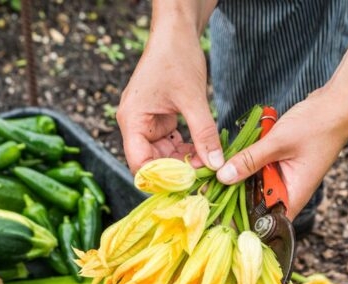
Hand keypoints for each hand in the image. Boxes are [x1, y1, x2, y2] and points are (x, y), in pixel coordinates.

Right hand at [117, 11, 221, 174]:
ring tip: (208, 165)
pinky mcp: (160, 122)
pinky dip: (187, 151)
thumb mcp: (193, 99)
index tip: (186, 186)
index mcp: (133, 120)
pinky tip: (204, 153)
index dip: (161, 179)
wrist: (176, 33)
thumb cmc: (176, 57)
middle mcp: (136, 126)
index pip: (139, 163)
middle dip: (176, 172)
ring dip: (184, 163)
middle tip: (203, 178)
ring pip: (164, 156)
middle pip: (152, 162)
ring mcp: (148, 124)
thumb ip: (203, 134)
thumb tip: (215, 163)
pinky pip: (172, 145)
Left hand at [216, 40, 347, 218]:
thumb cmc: (317, 125)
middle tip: (210, 193)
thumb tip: (223, 176)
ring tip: (214, 178)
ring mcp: (285, 177)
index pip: (267, 224)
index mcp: (294, 195)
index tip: (221, 221)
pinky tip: (230, 159)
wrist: (337, 104)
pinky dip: (247, 165)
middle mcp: (290, 191)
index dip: (244, 225)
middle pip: (257, 205)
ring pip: (256, 186)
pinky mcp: (281, 164)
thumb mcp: (278, 142)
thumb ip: (250, 160)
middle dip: (234, 199)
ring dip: (239, 179)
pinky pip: (259, 170)